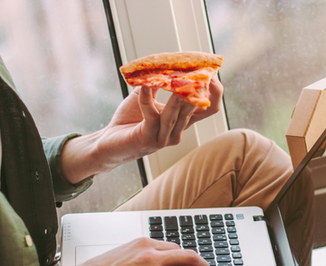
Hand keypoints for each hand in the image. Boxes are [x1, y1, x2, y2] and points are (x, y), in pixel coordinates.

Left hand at [59, 77, 223, 183]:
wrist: (110, 142)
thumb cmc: (130, 120)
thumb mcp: (147, 97)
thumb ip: (157, 83)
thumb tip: (165, 62)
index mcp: (182, 122)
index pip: (209, 109)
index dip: (215, 92)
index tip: (212, 72)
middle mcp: (178, 131)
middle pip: (196, 109)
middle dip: (196, 88)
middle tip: (195, 69)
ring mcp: (165, 137)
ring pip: (176, 113)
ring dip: (177, 94)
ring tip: (176, 77)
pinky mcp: (149, 138)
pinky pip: (151, 115)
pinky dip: (147, 98)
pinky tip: (144, 85)